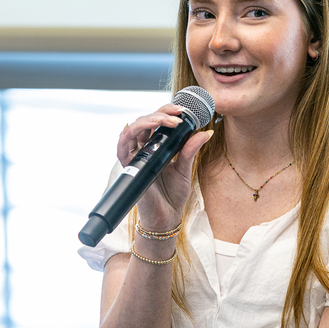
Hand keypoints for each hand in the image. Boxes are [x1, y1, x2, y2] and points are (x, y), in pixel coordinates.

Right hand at [117, 104, 211, 230]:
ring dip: (148, 121)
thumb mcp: (185, 168)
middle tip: (178, 113)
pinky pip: (122, 149)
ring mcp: (136, 158)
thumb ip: (191, 149)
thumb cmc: (173, 194)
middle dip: (161, 113)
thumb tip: (206, 132)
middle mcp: (144, 149)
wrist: (166, 217)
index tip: (183, 110)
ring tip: (167, 120)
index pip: (157, 122)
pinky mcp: (130, 168)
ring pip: (133, 130)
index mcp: (157, 147)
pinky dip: (126, 136)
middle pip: (145, 122)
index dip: (167, 112)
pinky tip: (134, 128)